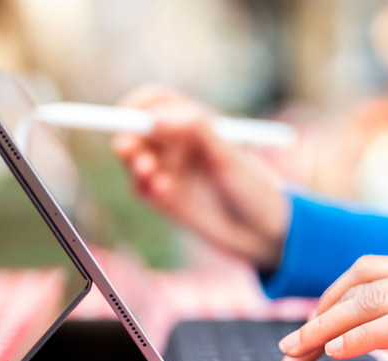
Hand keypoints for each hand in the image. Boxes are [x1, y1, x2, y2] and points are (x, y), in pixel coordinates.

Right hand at [113, 85, 288, 269]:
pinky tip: (164, 192)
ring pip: (133, 157)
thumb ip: (195, 130)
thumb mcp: (229, 155)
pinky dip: (144, 185)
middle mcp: (177, 142)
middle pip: (137, 128)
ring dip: (134, 161)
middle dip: (128, 136)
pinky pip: (139, 185)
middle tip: (126, 150)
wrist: (261, 232)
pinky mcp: (162, 196)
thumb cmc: (253, 187)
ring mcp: (168, 169)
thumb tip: (154, 117)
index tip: (129, 117)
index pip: (155, 101)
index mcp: (194, 121)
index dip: (137, 105)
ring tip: (149, 172)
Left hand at [278, 256, 387, 360]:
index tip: (312, 324)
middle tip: (292, 345)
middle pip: (357, 282)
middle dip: (318, 313)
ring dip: (324, 327)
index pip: (368, 270)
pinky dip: (357, 336)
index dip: (332, 295)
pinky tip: (336, 352)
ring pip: (365, 300)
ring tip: (298, 353)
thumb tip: (386, 326)